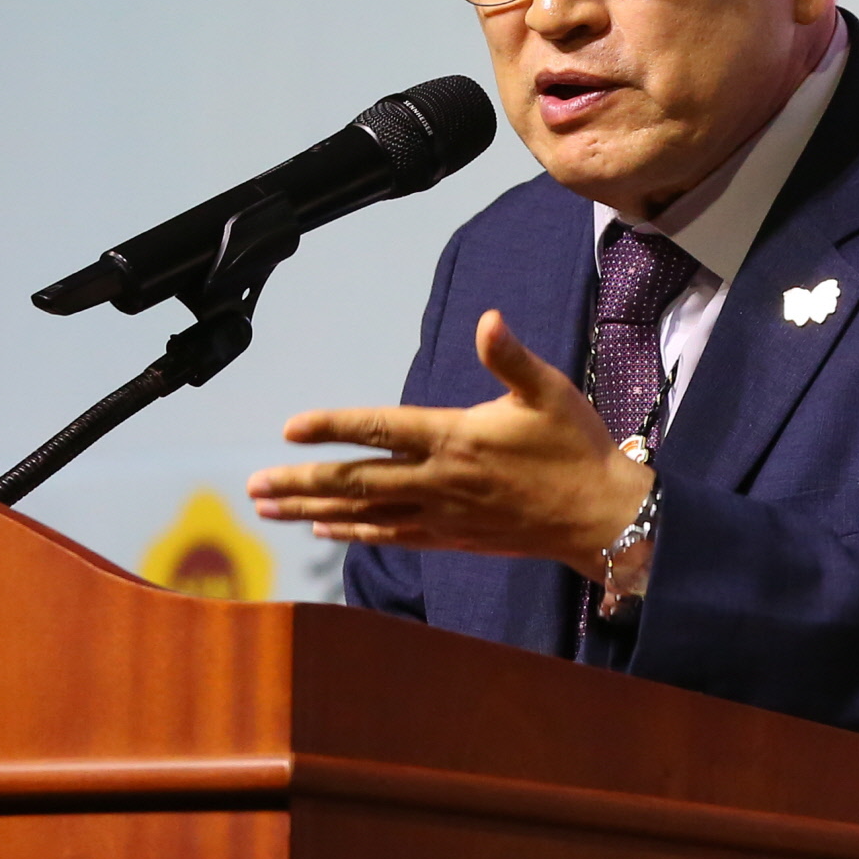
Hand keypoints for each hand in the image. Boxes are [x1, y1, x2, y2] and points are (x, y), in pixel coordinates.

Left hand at [245, 310, 652, 578]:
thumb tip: (488, 320)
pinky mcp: (451, 538)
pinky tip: (323, 532)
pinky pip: (390, 537)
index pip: (379, 430)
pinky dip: (353, 534)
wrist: (603, 517)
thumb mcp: (548, 391)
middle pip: (355, 483)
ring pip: (364, 515)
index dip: (332, 428)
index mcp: (455, 437)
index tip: (290, 429)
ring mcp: (442, 515)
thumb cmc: (575, 448)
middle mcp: (439, 480)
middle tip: (254, 485)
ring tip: (269, 509)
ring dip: (312, 512)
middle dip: (300, 483)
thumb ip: (509, 357)